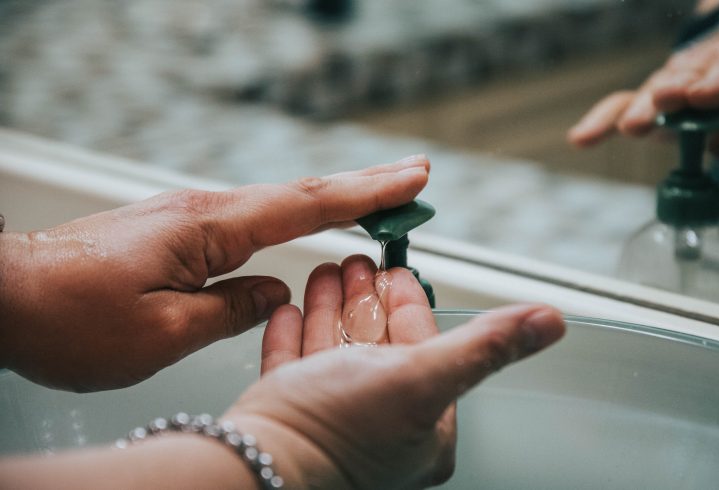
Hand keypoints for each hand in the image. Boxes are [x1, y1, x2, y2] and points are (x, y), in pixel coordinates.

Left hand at [0, 156, 429, 390]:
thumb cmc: (68, 319)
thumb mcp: (163, 335)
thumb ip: (230, 312)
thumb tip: (273, 297)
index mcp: (209, 229)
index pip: (307, 206)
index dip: (367, 193)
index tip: (412, 180)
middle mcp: (202, 211)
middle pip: (300, 194)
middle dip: (363, 185)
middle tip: (414, 178)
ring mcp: (187, 217)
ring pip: (275, 206)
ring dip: (331, 203)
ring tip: (377, 204)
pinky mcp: (173, 230)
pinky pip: (247, 222)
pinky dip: (290, 220)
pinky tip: (304, 228)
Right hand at [224, 255, 565, 488]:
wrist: (259, 466)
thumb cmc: (341, 433)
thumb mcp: (423, 377)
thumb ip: (485, 345)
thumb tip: (550, 322)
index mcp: (421, 422)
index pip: (422, 346)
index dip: (409, 303)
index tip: (398, 269)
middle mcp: (379, 422)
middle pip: (377, 343)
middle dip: (368, 297)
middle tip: (361, 260)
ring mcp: (331, 416)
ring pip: (335, 349)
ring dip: (333, 306)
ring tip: (329, 273)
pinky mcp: (289, 412)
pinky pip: (294, 364)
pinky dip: (295, 333)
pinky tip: (292, 309)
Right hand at [567, 31, 718, 152]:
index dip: (717, 87)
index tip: (700, 97)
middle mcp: (705, 69)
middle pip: (684, 80)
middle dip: (672, 94)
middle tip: (662, 104)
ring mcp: (673, 82)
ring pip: (651, 91)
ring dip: (641, 108)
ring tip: (628, 127)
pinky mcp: (650, 99)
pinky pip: (621, 106)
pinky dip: (600, 121)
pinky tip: (580, 138)